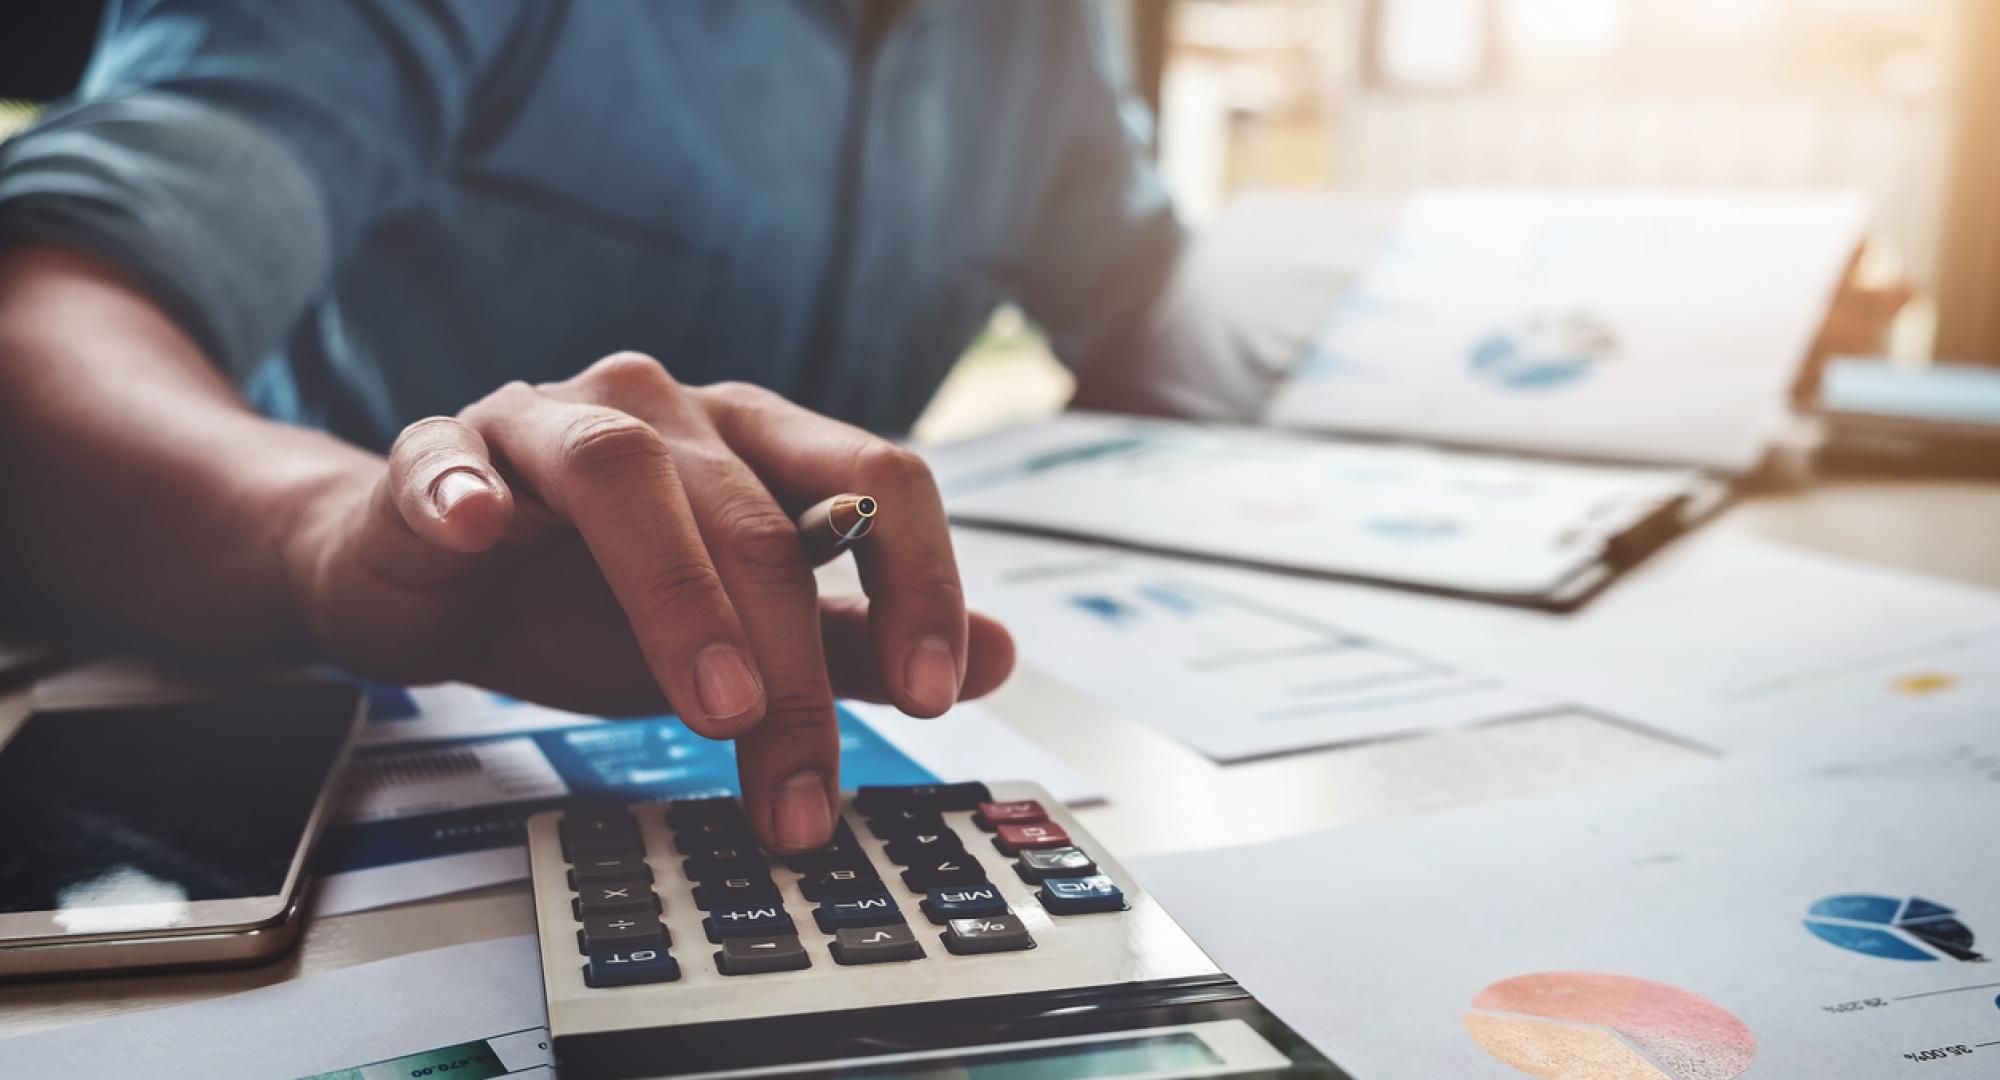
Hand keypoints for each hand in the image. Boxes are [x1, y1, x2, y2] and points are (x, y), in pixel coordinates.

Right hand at [285, 353, 1014, 851]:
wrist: (431, 580)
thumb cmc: (590, 597)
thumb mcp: (741, 636)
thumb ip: (858, 643)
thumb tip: (1001, 658)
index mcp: (755, 442)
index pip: (875, 480)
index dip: (920, 581)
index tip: (939, 693)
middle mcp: (665, 413)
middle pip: (755, 515)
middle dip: (792, 666)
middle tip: (802, 784)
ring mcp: (547, 423)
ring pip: (625, 475)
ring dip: (677, 591)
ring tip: (715, 705)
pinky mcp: (439, 453)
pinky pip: (450, 458)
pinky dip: (466, 487)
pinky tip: (480, 526)